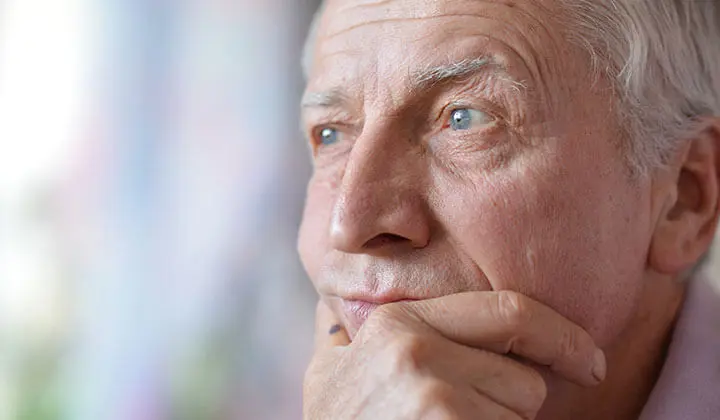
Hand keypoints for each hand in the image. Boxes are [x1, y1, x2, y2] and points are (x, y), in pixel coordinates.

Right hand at [304, 292, 605, 418]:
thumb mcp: (332, 374)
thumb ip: (345, 329)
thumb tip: (340, 303)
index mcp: (394, 322)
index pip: (508, 313)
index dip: (561, 337)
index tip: (590, 360)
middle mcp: (412, 347)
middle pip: (523, 376)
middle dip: (507, 405)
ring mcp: (430, 393)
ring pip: (522, 412)